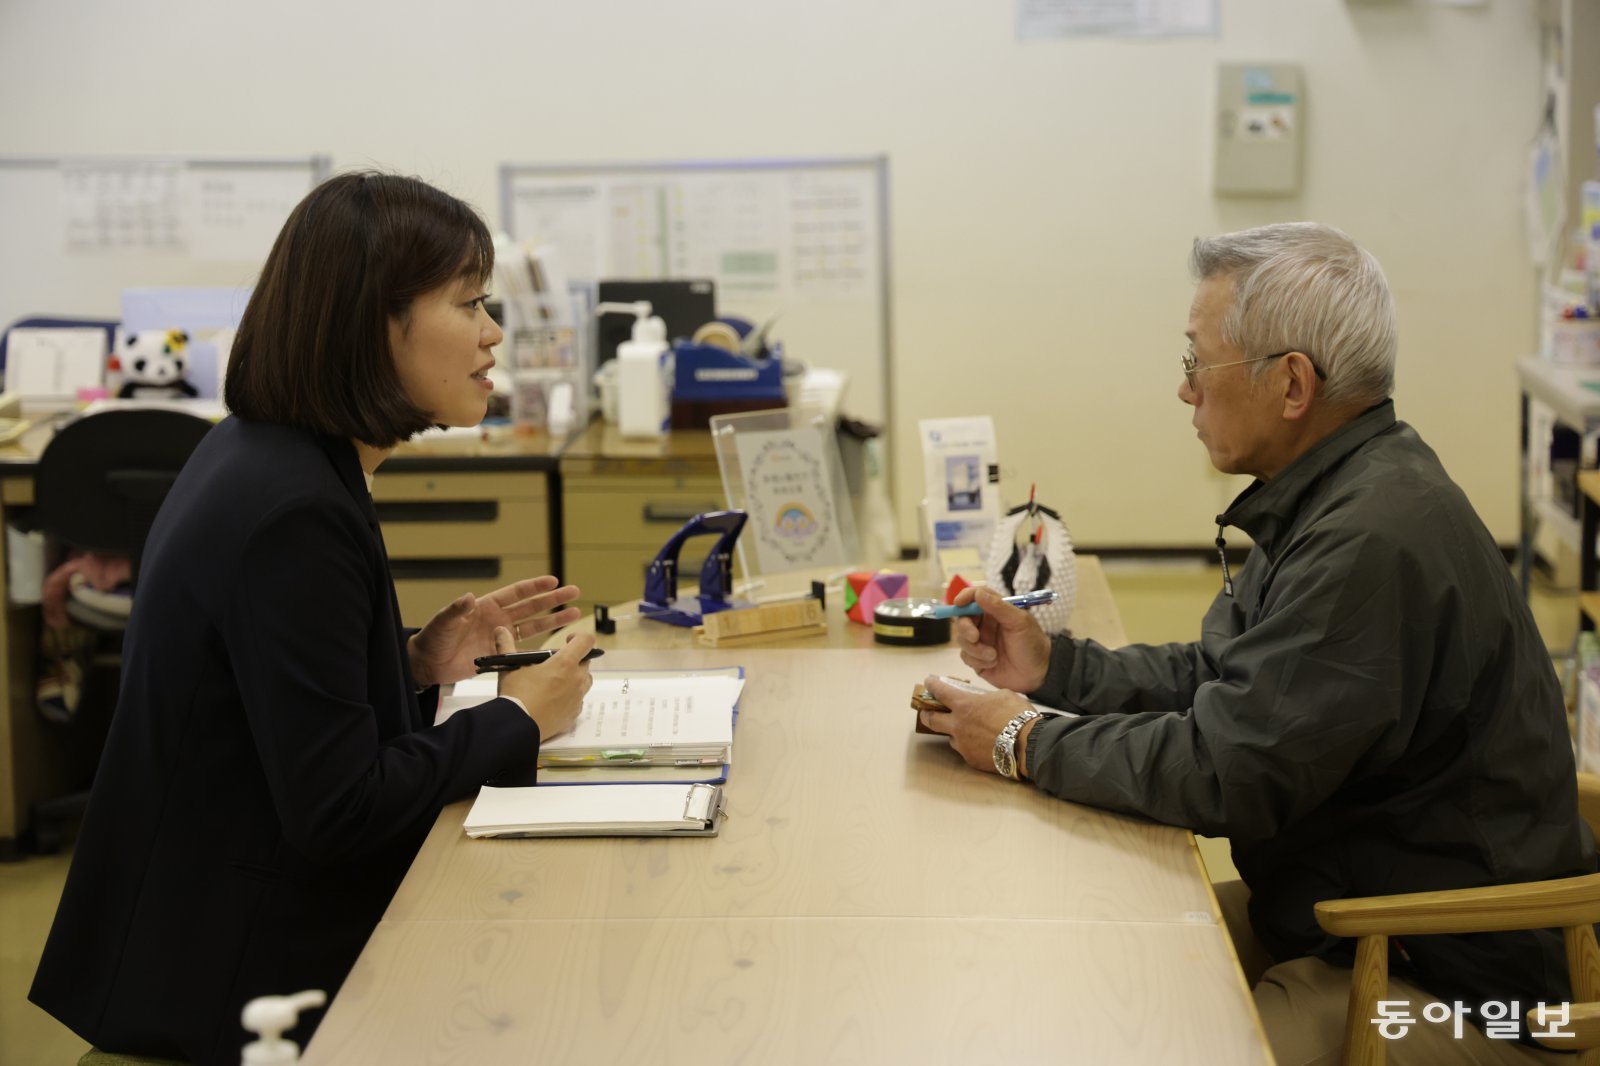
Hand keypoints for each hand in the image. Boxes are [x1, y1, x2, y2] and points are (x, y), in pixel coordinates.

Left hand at [408, 575, 580, 687]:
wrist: (429, 664)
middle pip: (532, 607)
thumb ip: (456, 610)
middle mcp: (498, 619)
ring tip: (575, 614)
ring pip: (534, 626)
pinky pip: (525, 649)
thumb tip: (468, 597)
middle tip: (574, 592)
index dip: (535, 587)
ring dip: (554, 621)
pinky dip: (540, 647)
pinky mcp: (501, 654)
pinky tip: (557, 645)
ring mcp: (502, 637)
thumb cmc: (433, 638)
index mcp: (487, 606)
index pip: (517, 593)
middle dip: (553, 600)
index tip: (554, 581)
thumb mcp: (444, 622)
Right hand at [494, 627, 594, 739]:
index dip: (579, 637)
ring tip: (556, 681)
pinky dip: (570, 697)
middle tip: (556, 664)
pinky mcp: (574, 714)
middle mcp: (576, 679)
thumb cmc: (516, 694)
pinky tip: (554, 699)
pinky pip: (578, 700)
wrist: (517, 726)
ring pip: (585, 682)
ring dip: (575, 677)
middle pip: (585, 662)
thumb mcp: (510, 666)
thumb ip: (506, 646)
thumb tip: (500, 630)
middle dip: (574, 659)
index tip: (567, 640)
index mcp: (565, 663)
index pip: (586, 641)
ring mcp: (577, 698)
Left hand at [916, 675, 1031, 774]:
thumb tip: (984, 701)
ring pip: (951, 737)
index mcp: (964, 705)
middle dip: (926, 713)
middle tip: (926, 711)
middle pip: (932, 719)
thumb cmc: (1017, 716)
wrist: (1028, 745)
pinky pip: (965, 750)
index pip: (940, 692)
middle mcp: (958, 726)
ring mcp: (963, 745)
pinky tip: (981, 743)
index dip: (932, 685)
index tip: (928, 682)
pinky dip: (969, 745)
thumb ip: (987, 697)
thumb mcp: (1003, 695)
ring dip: (954, 732)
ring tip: (965, 730)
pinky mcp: (971, 760)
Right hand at [953, 586, 1051, 692]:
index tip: (959, 603)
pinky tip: (992, 664)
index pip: (976, 597)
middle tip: (975, 637)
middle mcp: (985, 624)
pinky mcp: (977, 659)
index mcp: (996, 611)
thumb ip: (999, 607)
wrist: (1037, 675)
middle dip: (965, 628)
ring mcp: (980, 642)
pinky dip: (978, 661)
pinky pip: (966, 657)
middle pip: (962, 619)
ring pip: (962, 640)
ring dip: (976, 649)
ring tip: (993, 656)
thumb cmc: (1032, 644)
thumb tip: (978, 593)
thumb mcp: (1020, 622)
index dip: (965, 597)